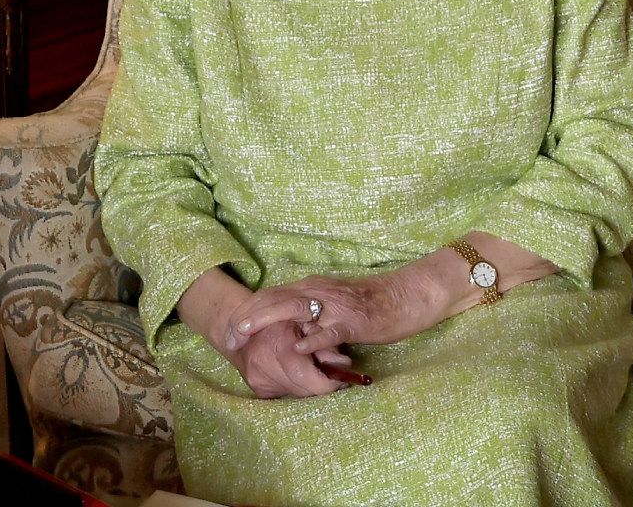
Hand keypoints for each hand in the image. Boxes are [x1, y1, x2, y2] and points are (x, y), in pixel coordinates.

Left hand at [230, 269, 437, 357]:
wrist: (404, 296)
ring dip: (266, 321)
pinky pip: (330, 329)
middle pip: (274, 299)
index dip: (247, 310)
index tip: (229, 329)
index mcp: (312, 287)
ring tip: (246, 336)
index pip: (271, 294)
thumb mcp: (332, 303)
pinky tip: (297, 347)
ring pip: (294, 309)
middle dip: (247, 318)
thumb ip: (310, 313)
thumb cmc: (369, 303)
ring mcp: (336, 305)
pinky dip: (312, 338)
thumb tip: (287, 329)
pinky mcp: (354, 320)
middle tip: (228, 338)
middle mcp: (319, 291)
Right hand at [230, 319, 350, 398]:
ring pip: (294, 393)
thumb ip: (326, 341)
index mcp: (278, 341)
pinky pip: (284, 393)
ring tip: (317, 372)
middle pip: (301, 389)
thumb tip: (345, 364)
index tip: (342, 381)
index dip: (327, 383)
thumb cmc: (284, 317)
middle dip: (320, 386)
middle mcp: (262, 362)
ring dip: (308, 387)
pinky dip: (295, 386)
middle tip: (336, 379)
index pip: (304, 375)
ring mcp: (255, 376)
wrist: (246, 323)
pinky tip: (298, 373)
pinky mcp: (255, 386)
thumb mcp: (308, 321)